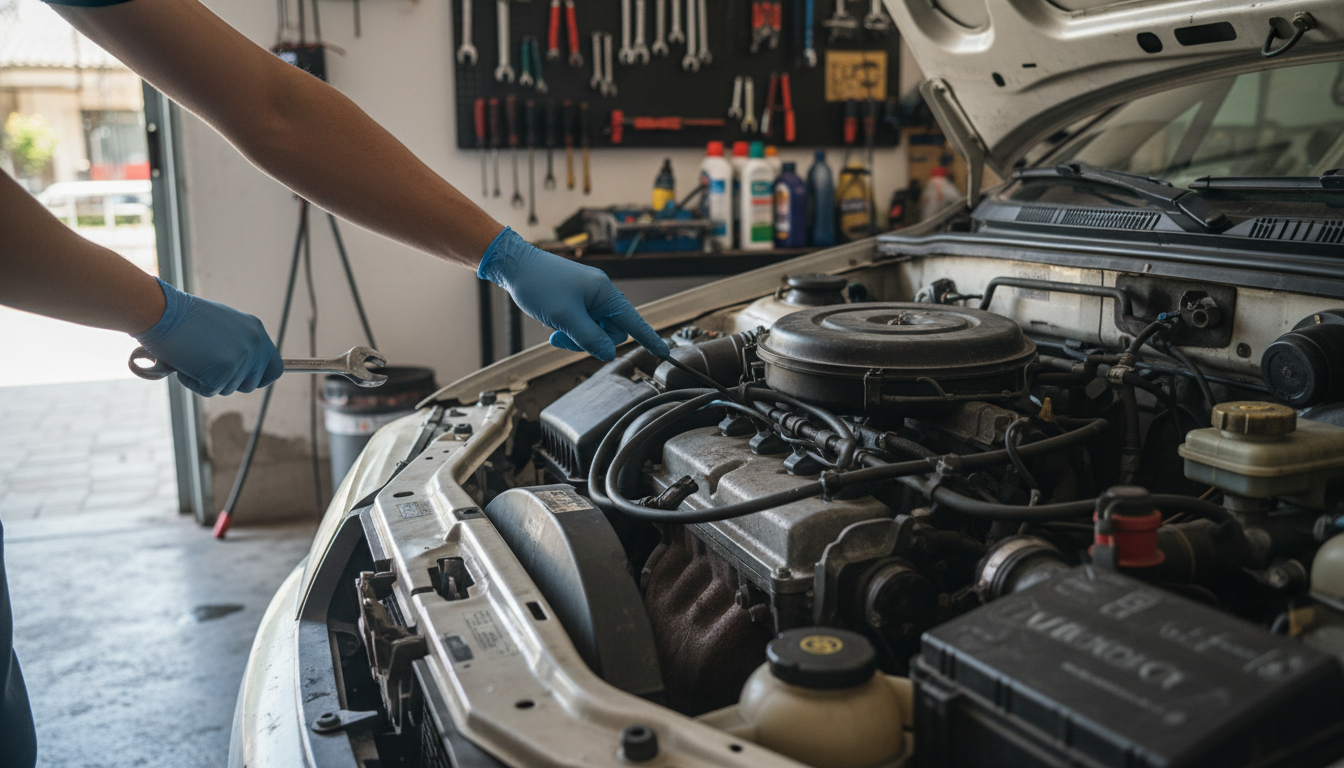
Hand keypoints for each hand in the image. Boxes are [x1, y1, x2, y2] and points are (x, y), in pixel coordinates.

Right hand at [134, 278, 282, 395]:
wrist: (163, 312)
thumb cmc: (184, 317)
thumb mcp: (223, 325)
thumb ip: (238, 343)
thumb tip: (242, 365)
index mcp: (257, 331)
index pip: (275, 368)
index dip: (261, 379)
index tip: (246, 382)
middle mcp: (255, 344)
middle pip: (250, 384)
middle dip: (227, 381)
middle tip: (205, 363)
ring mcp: (242, 358)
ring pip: (227, 389)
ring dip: (207, 379)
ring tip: (193, 355)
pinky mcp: (224, 371)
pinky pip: (209, 391)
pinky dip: (193, 382)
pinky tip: (185, 362)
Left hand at [477, 228, 669, 360]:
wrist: (515, 266)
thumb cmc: (539, 285)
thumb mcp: (566, 318)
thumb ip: (590, 338)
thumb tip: (608, 353)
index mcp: (604, 293)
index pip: (634, 321)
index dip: (648, 338)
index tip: (662, 352)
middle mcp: (600, 293)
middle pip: (610, 331)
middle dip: (590, 340)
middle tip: (564, 338)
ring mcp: (588, 296)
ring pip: (594, 329)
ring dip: (576, 336)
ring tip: (555, 331)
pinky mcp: (576, 299)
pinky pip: (582, 322)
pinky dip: (570, 328)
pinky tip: (553, 324)